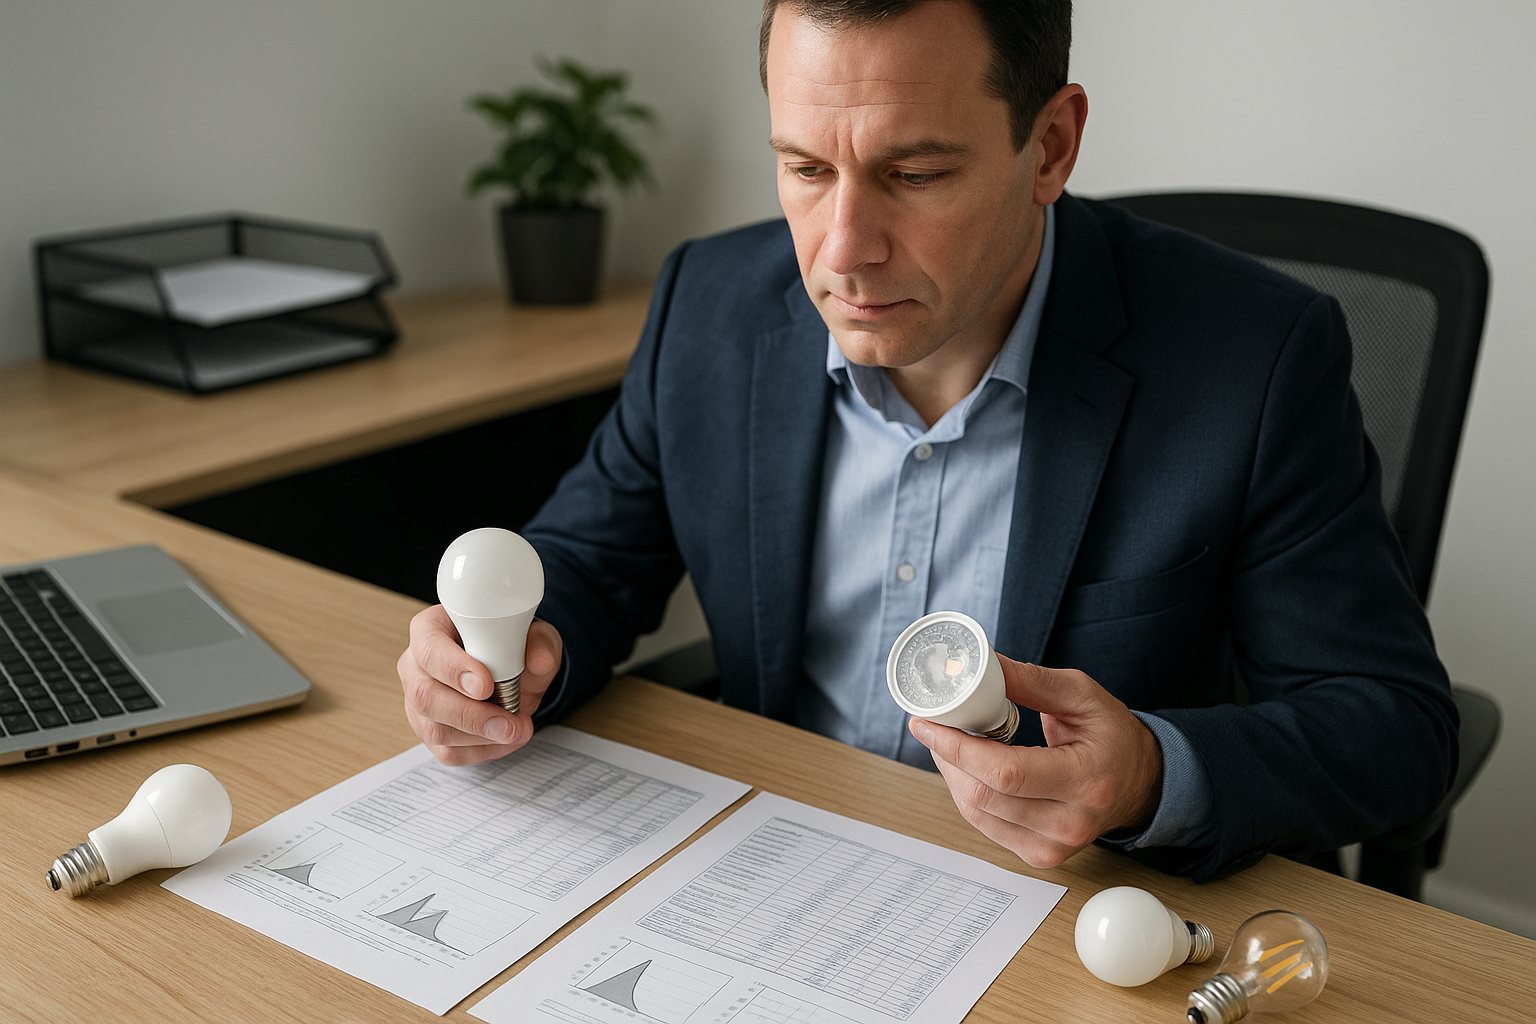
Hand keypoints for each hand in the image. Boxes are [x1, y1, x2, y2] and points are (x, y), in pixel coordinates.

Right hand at [397, 604, 562, 765]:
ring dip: (482, 737)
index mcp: (432, 629)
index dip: (454, 669)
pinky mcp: (430, 730)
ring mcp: (418, 702)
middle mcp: (417, 666)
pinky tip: (506, 738)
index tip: (485, 686)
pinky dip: (483, 750)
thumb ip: (539, 642)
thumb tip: (541, 662)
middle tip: (508, 721)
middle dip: (471, 715)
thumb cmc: (511, 644)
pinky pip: (449, 751)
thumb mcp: (533, 634)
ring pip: (436, 729)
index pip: (429, 648)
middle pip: (425, 696)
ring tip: (517, 727)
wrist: (513, 669)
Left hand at [908, 656, 1162, 868]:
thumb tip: (981, 667)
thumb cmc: (1112, 736)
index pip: (1007, 773)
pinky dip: (967, 793)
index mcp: (1087, 780)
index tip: (928, 723)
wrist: (1138, 783)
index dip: (959, 748)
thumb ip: (1030, 681)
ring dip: (952, 775)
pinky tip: (966, 768)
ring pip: (977, 813)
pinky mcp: (1039, 855)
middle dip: (947, 756)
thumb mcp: (1081, 695)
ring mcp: (1054, 846)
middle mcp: (1071, 823)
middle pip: (985, 796)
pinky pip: (985, 824)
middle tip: (933, 724)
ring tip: (947, 742)